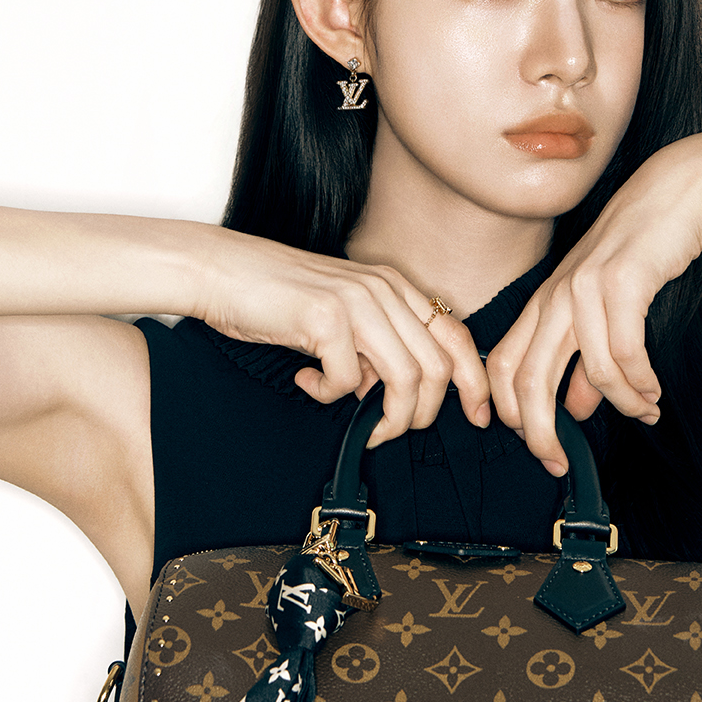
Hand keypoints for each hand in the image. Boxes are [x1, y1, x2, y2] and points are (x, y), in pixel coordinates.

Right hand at [197, 233, 489, 445]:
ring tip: (359, 422)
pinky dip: (328, 395)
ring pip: (406, 380)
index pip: (458, 336)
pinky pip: (347, 382)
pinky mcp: (326, 318)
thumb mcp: (343, 313)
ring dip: (386, 417)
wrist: (222, 271)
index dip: (476, 382)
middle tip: (389, 430)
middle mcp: (384, 289)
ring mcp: (357, 301)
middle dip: (422, 414)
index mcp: (394, 286)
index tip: (478, 417)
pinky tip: (307, 381)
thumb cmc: (276, 296)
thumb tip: (392, 392)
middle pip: (438, 368)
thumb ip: (376, 345)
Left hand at [487, 133, 701, 473]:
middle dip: (539, 433)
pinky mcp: (622, 282)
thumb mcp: (606, 306)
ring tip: (645, 412)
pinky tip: (653, 392)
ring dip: (619, 405)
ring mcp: (584, 287)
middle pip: (526, 379)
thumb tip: (575, 409)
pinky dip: (639, 383)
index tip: (534, 447)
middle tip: (559, 465)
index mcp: (544, 301)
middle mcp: (555, 295)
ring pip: (588, 372)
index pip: (502, 365)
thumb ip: (586, 359)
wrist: (679, 192)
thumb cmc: (644, 249)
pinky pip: (624, 353)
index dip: (508, 412)